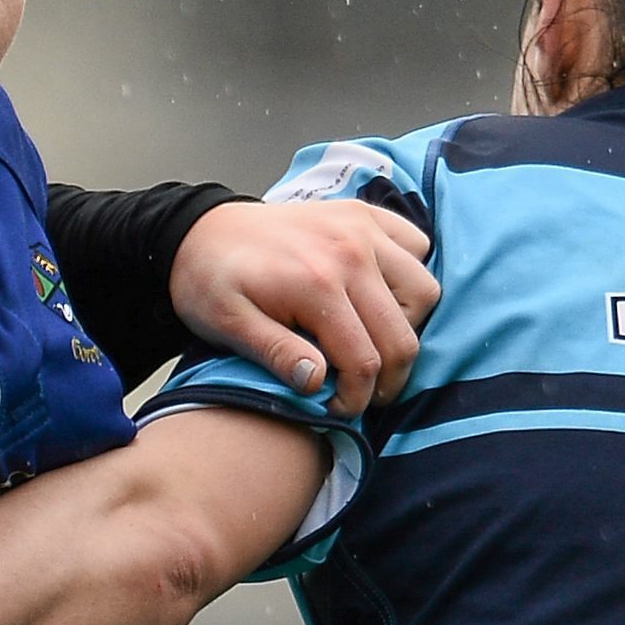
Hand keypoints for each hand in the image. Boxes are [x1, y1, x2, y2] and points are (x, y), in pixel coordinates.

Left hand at [170, 200, 437, 414]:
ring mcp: (362, 228)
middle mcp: (351, 252)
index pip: (365, 361)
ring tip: (373, 342)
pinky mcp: (365, 215)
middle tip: (366, 393)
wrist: (200, 230)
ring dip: (406, 325)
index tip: (340, 409)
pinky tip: (379, 297)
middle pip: (403, 334)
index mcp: (316, 284)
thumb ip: (275, 354)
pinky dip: (409, 275)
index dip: (358, 398)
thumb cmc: (211, 282)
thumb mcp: (228, 325)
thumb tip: (317, 383)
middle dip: (390, 377)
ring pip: (424, 290)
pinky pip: (417, 246)